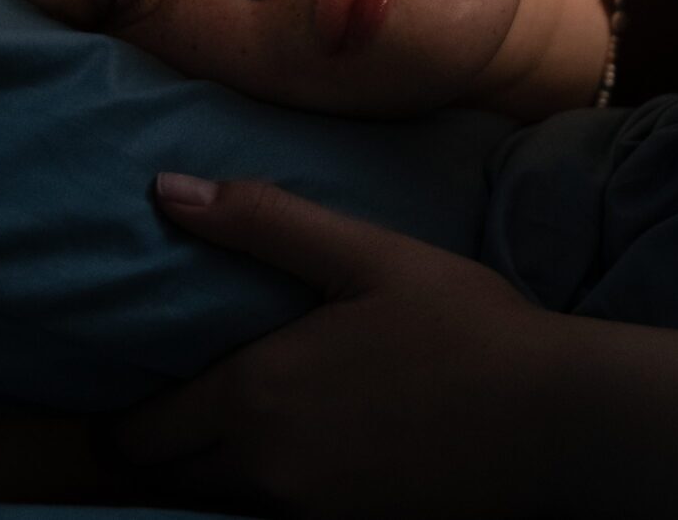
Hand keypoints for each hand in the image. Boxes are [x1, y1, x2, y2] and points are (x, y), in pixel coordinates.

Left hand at [113, 173, 563, 519]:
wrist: (551, 419)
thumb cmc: (462, 323)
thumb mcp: (365, 255)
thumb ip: (263, 223)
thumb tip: (166, 189)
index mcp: (254, 394)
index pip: (143, 435)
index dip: (126, 420)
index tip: (134, 393)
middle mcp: (264, 468)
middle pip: (170, 480)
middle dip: (160, 451)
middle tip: (175, 411)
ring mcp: (304, 512)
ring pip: (217, 505)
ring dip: (211, 474)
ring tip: (232, 429)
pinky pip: (271, 519)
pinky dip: (264, 495)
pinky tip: (299, 456)